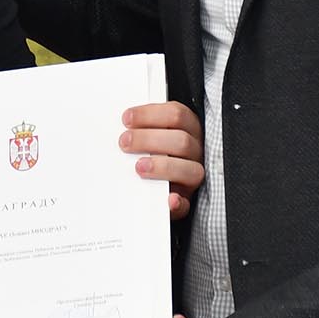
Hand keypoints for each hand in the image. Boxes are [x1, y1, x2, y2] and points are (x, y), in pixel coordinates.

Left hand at [122, 101, 203, 218]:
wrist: (158, 186)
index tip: (127, 119)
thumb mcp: (153, 134)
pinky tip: (167, 199)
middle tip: (124, 142)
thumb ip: (143, 127)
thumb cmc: (155, 154)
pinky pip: (187, 203)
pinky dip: (177, 202)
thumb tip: (124, 121)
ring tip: (139, 167)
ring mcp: (193, 176)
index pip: (176, 114)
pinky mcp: (187, 201)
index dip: (150, 115)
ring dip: (163, 167)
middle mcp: (194, 151)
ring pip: (189, 169)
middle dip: (149, 140)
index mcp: (188, 129)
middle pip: (181, 140)